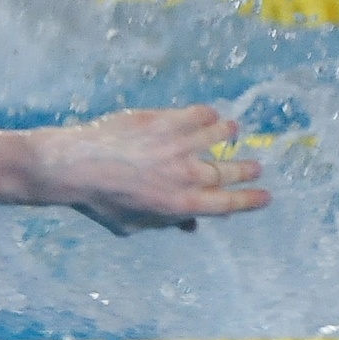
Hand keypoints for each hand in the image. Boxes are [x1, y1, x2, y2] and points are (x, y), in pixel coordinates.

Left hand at [31, 105, 270, 234]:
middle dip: (246, 169)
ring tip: (233, 131)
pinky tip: (209, 114)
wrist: (73, 165)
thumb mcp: (132, 225)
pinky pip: (196, 114)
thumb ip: (164, 224)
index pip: (228, 204)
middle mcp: (187, 175)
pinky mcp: (163, 121)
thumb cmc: (98, 201)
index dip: (250, 201)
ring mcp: (177, 145)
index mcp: (182, 204)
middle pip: (229, 171)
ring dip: (228, 134)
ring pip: (218, 136)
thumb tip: (189, 225)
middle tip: (256, 166)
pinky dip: (207, 114)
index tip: (266, 196)